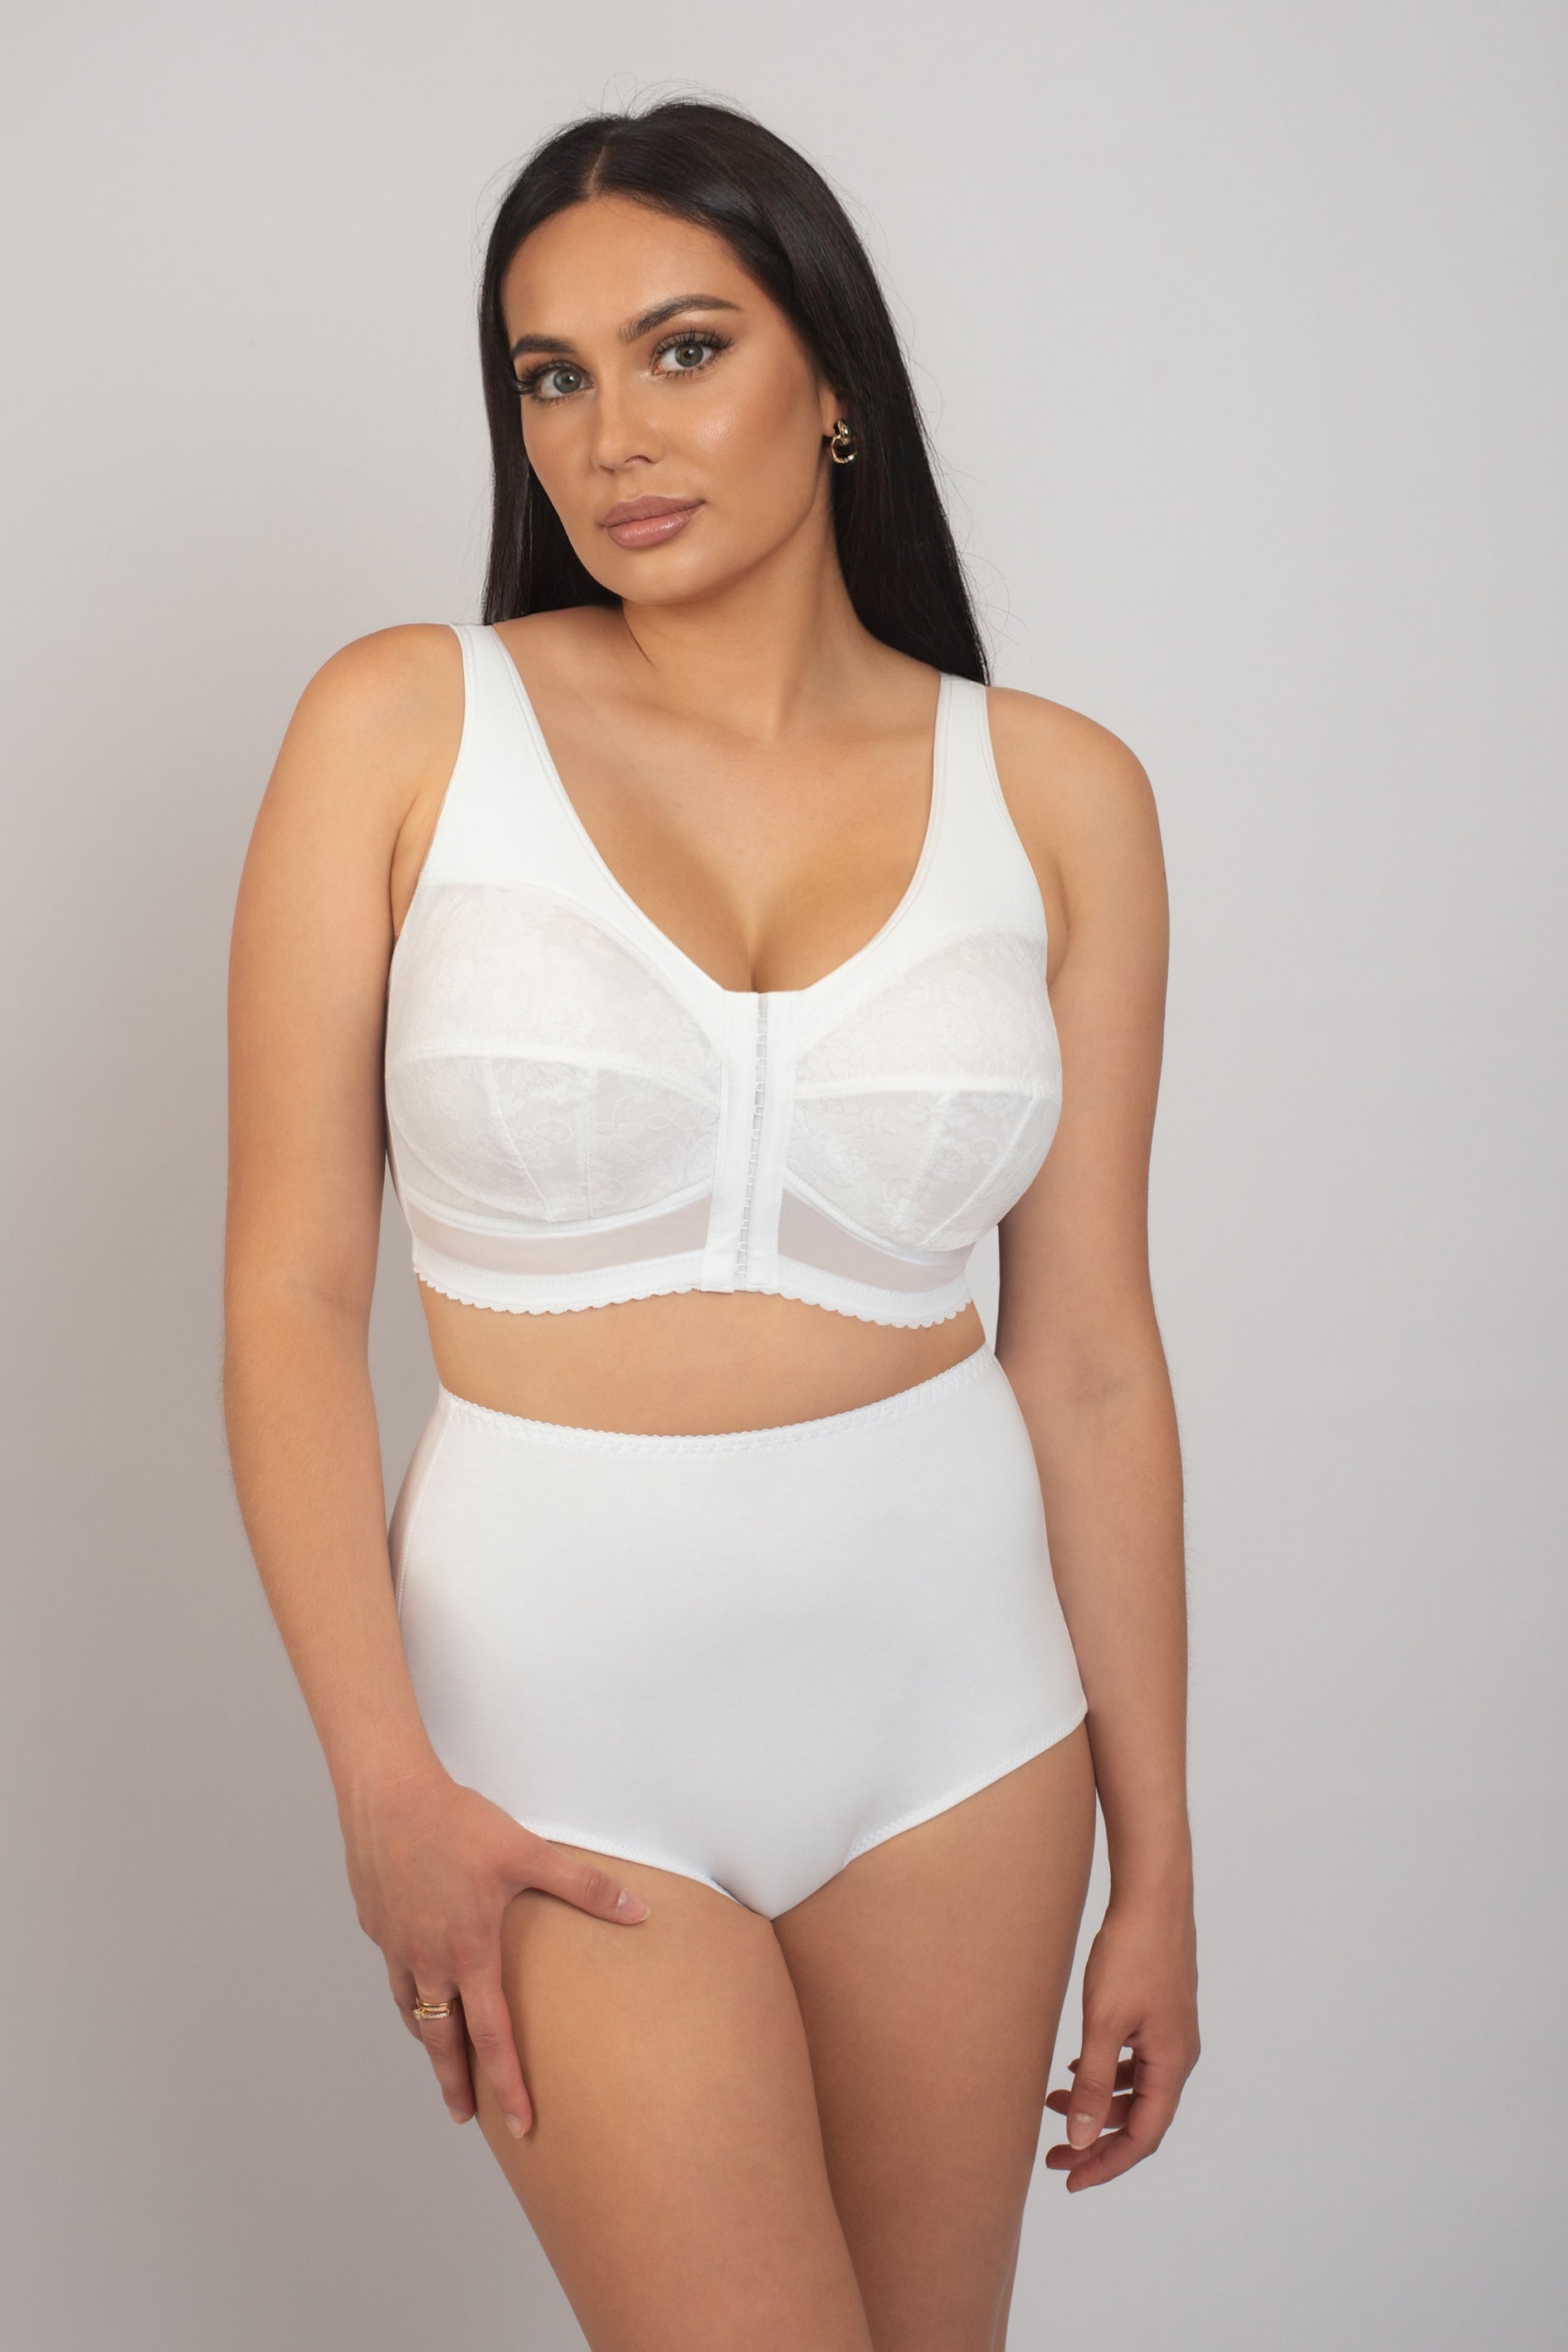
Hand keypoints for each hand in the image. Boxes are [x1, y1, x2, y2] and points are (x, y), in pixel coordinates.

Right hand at [337, 1761, 650, 2138]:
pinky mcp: (376, 1923)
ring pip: (412, 2009)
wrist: (389, 1796)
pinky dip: (408, 1990)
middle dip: (454, 2084)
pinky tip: (417, 1978)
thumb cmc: (459, 1823)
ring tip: (439, 2056)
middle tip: (463, 2118)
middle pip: (441, 2041)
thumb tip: (638, 1911)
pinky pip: (394, 1970)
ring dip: (428, 2039)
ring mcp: (396, 1945)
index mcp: (469, 1952)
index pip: (491, 2037)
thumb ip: (585, 1886)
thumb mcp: (529, 1852)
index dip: (507, 2085)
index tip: (520, 2125)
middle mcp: (429, 1960)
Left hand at [1043, 1892, 1198, 2190]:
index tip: (1070, 2179)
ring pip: (1135, 2089)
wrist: (1152, 1897)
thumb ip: (1092, 2083)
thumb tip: (1078, 2136)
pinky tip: (1075, 2068)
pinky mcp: (1158, 2015)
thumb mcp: (1103, 2022)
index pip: (1143, 2136)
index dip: (1107, 2164)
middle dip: (1096, 2139)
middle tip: (1053, 2153)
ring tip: (1050, 2104)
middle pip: (1139, 2118)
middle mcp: (1178, 2056)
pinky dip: (1105, 2074)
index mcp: (1172, 2065)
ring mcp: (1171, 2035)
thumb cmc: (1131, 1955)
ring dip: (1096, 2104)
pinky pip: (1134, 2062)